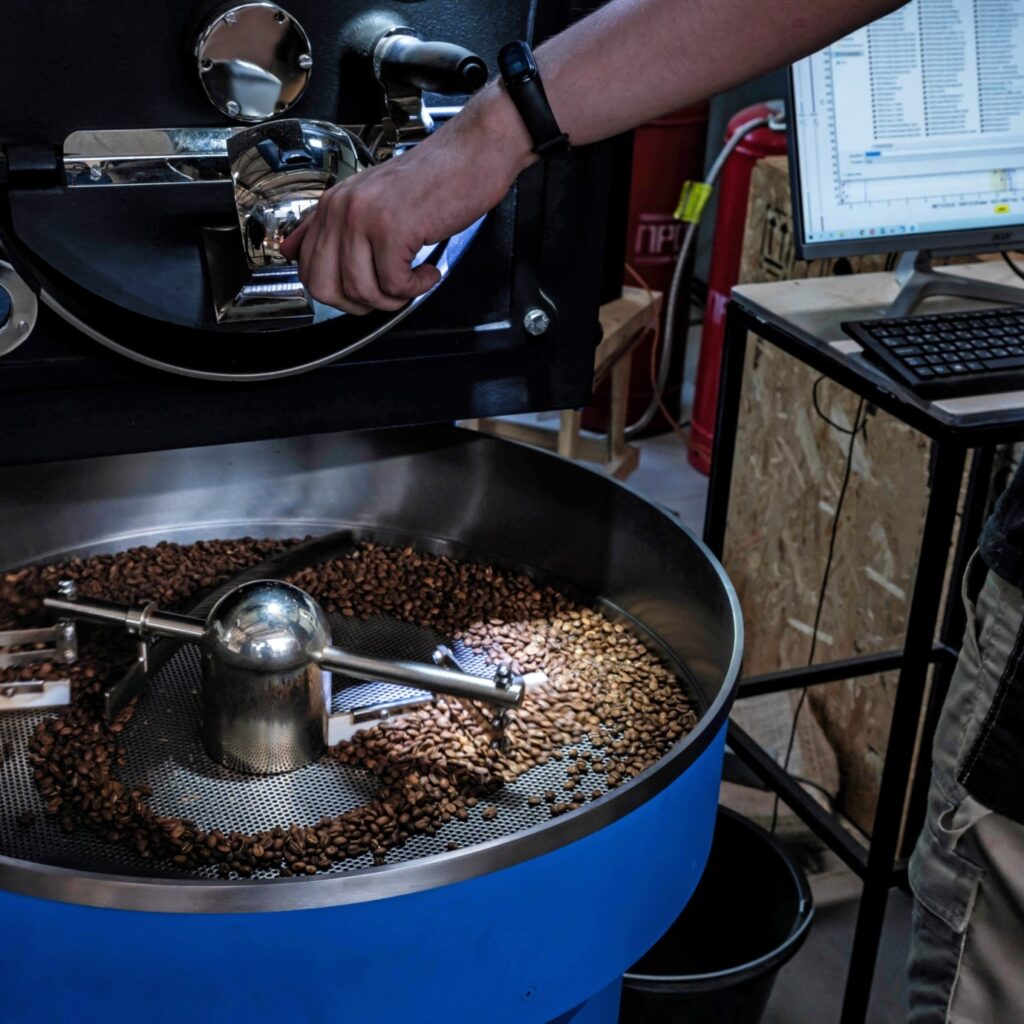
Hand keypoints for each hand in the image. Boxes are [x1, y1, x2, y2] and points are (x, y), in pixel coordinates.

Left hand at [280, 85, 533, 314]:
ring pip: (360, 291)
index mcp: (333, 202)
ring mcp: (364, 217)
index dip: (335, 292)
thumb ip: (336, 227)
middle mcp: (342, 207)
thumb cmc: (434, 177)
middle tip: (387, 292)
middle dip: (359, 304)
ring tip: (413, 280)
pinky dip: (417, 287)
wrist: (473, 152)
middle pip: (324, 288)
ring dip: (393, 298)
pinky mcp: (393, 229)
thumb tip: (297, 252)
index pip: (305, 266)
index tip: (362, 290)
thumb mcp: (375, 200)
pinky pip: (394, 285)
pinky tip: (429, 270)